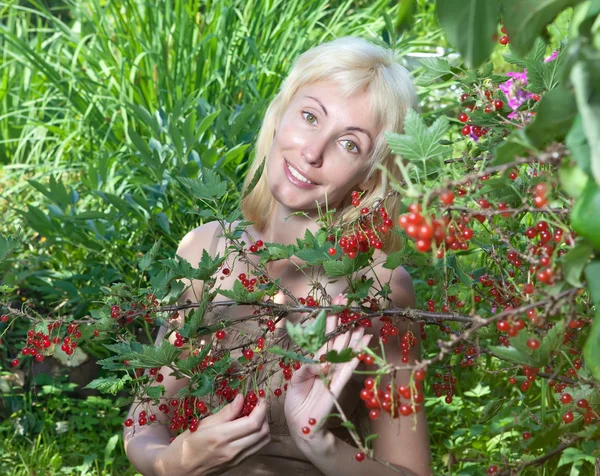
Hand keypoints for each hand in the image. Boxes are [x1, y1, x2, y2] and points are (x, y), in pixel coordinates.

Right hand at [153, 394, 270, 475]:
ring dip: (263, 426)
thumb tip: (241, 398)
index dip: (261, 408)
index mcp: (221, 437)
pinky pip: (256, 448)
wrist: (177, 471)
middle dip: (264, 415)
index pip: (253, 422)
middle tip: (258, 404)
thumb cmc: (185, 445)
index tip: (259, 397)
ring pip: (262, 442)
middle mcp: (232, 450)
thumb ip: (225, 412)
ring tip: (255, 414)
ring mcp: (236, 459)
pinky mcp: (237, 464)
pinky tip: (250, 427)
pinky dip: (258, 436)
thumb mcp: (202, 424)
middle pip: (262, 432)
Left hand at [284, 294, 372, 445]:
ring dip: (354, 337)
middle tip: (348, 302)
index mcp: (315, 359)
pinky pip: (348, 369)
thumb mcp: (295, 380)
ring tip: (362, 323)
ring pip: (345, 351)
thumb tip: (319, 361)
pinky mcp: (338, 386)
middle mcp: (326, 363)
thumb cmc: (297, 401)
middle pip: (336, 339)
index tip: (335, 303)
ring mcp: (334, 374)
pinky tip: (363, 345)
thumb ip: (305, 367)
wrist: (301, 425)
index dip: (329, 319)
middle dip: (342, 321)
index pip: (323, 335)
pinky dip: (355, 357)